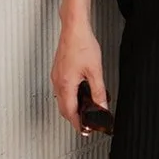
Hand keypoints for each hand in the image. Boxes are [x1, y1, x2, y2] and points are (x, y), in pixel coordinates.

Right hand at [50, 20, 107, 135]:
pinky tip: (81, 93)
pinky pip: (62, 90)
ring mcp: (56, 76)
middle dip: (75, 118)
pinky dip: (71, 97)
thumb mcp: (95, 71)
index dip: (77, 124)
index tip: (84, 130)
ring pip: (62, 99)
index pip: (70, 112)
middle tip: (86, 123)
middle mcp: (58, 82)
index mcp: (66, 84)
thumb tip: (102, 106)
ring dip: (73, 107)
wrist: (74, 28)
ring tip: (86, 110)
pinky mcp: (58, 71)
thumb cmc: (82, 44)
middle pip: (64, 108)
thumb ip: (99, 92)